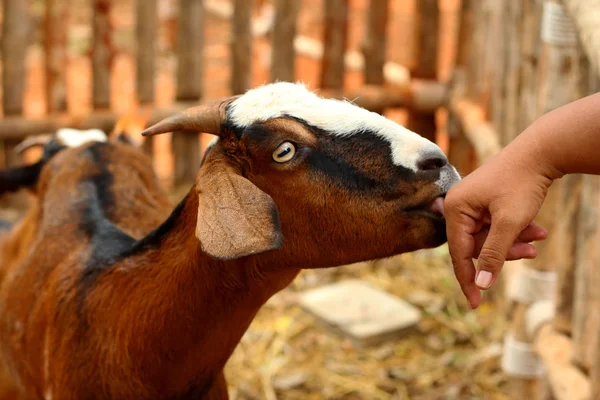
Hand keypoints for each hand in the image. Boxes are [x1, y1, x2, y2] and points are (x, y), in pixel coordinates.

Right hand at [444, 149, 552, 308]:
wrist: (541, 150)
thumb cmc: (522, 183)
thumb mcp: (509, 223)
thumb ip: (493, 255)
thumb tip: (482, 284)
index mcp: (455, 208)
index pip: (458, 253)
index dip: (468, 279)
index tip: (476, 304)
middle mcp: (458, 205)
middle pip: (476, 245)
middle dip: (505, 251)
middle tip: (532, 252)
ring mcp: (472, 203)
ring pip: (489, 237)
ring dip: (514, 240)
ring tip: (539, 237)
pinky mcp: (485, 201)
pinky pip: (495, 226)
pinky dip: (515, 230)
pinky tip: (535, 229)